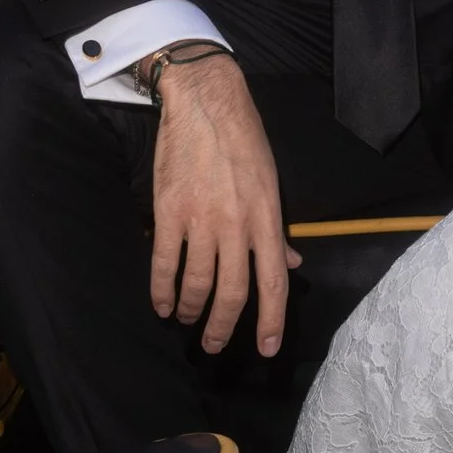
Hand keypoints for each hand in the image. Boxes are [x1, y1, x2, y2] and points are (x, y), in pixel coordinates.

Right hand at [148, 48, 299, 354]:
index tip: (265, 349)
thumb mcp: (271, 183)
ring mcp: (201, 220)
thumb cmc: (243, 141)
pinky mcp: (169, 212)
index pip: (274, 282)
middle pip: (233, 292)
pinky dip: (161, 290)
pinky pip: (165, 263)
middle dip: (223, 326)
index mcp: (266, 218)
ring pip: (197, 284)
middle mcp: (237, 225)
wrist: (205, 104)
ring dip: (191, 310)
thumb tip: (291, 263)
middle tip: (212, 344)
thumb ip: (277, 229)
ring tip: (186, 320)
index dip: (271, 321)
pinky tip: (161, 304)